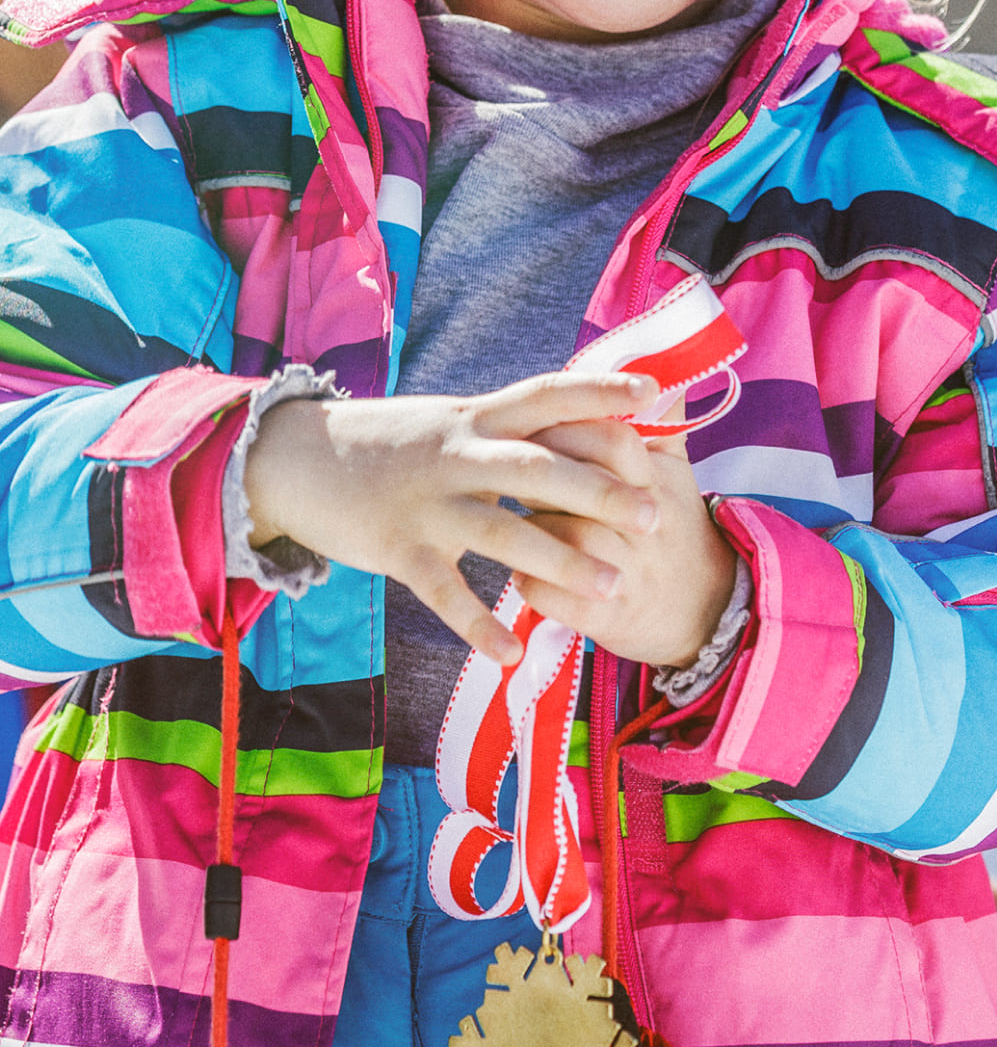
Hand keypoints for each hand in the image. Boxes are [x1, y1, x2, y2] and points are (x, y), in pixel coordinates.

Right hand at [243, 371, 661, 663]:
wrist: (293, 458)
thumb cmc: (386, 442)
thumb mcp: (448, 420)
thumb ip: (503, 427)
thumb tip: (569, 420)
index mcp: (475, 416)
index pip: (547, 393)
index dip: (600, 391)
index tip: (652, 392)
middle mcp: (456, 452)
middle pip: (538, 466)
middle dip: (599, 491)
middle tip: (652, 516)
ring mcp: (425, 500)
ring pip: (502, 530)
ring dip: (559, 561)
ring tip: (611, 587)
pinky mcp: (395, 546)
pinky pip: (445, 592)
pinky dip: (478, 625)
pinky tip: (510, 654)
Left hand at [517, 416, 737, 668]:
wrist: (707, 612)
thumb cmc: (675, 528)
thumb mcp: (677, 471)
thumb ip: (659, 419)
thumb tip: (652, 358)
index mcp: (659, 481)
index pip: (616, 440)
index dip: (569, 428)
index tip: (536, 424)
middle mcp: (646, 524)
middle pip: (582, 486)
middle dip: (539, 474)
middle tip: (507, 468)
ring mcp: (627, 572)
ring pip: (561, 538)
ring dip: (528, 527)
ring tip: (507, 521)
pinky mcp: (608, 619)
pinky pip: (551, 595)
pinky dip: (529, 583)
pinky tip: (520, 572)